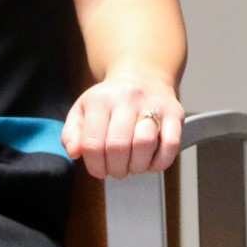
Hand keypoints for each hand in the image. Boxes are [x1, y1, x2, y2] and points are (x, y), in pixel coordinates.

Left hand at [62, 73, 182, 177]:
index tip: (99, 170)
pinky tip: (151, 162)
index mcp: (100, 100)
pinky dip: (160, 161)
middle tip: (116, 170)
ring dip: (137, 166)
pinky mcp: (175, 113)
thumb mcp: (83, 110)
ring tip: (132, 166)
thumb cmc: (111, 100)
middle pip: (118, 146)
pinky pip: (171, 144)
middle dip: (116, 169)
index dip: (95, 166)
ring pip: (144, 144)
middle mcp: (127, 99)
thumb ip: (72, 133)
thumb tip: (74, 153)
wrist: (143, 75)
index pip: (92, 144)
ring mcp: (153, 104)